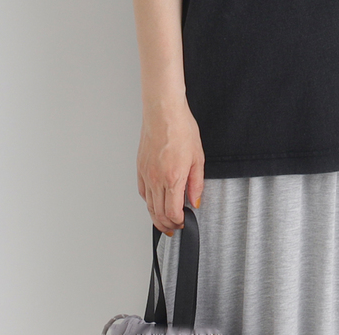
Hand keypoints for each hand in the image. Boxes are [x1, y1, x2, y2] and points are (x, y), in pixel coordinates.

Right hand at [136, 102, 205, 236]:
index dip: (179, 222)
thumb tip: (195, 200)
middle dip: (168, 224)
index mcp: (173, 178)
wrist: (163, 112)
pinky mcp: (140, 168)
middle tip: (175, 227)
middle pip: (158, 213)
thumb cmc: (181, 128)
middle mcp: (157, 179)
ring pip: (149, 205)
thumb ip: (197, 182)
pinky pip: (143, 192)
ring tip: (165, 221)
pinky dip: (149, 202)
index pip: (173, 212)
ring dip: (157, 217)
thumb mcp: (198, 156)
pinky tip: (155, 202)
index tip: (185, 222)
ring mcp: (146, 174)